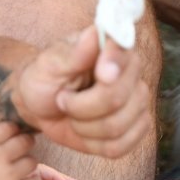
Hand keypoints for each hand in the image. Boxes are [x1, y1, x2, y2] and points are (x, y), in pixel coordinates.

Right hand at [0, 122, 40, 179]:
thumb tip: (2, 131)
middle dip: (26, 142)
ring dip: (29, 163)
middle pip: (25, 141)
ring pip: (33, 161)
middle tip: (23, 147)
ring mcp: (9, 174)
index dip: (14, 129)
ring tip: (23, 166)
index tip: (14, 133)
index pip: (9, 126)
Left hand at [14, 26, 150, 157]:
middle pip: (117, 99)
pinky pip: (120, 147)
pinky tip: (84, 132)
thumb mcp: (50, 64)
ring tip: (72, 114)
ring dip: (84, 127)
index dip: (114, 64)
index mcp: (112, 49)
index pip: (125, 54)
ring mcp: (137, 103)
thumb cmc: (45, 79)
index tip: (100, 74)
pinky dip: (94, 145)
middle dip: (80, 107)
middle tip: (63, 99)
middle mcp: (131, 74)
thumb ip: (74, 52)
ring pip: (117, 127)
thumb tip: (95, 32)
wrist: (41, 106)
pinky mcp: (135, 129)